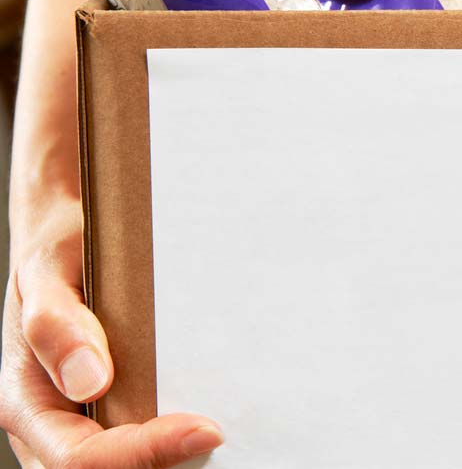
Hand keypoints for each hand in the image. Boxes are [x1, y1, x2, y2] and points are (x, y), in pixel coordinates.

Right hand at [0, 209, 220, 467]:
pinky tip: (206, 417)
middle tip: (218, 432)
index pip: (78, 456)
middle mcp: (50, 421)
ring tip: (215, 429)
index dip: (141, 452)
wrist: (69, 234)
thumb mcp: (48, 270)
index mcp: (24, 399)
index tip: (203, 430)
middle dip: (161, 460)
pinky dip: (172, 438)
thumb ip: (56, 323)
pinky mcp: (110, 408)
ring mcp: (79, 420)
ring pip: (121, 465)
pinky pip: (136, 436)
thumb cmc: (58, 250)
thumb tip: (89, 381)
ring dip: (169, 456)